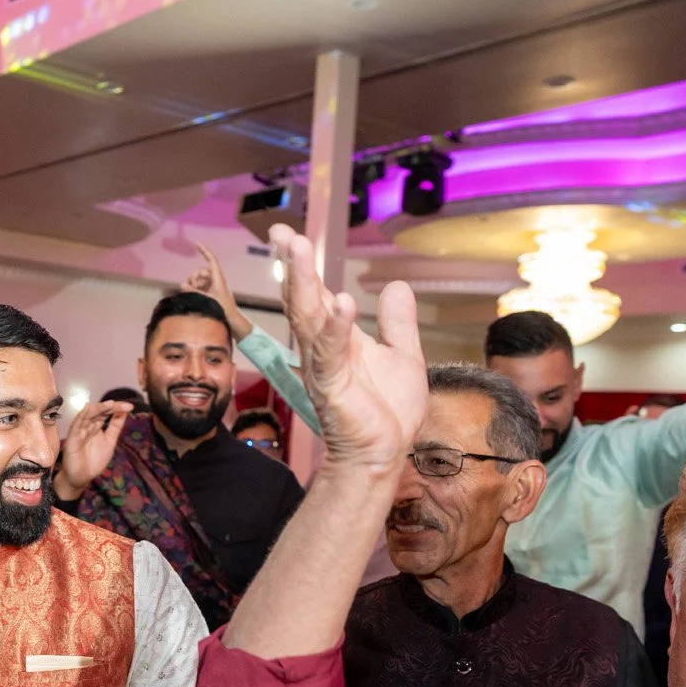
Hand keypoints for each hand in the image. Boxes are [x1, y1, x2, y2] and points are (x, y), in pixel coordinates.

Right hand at [52, 399, 131, 500]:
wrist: (81, 477)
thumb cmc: (94, 460)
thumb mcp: (109, 442)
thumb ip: (115, 427)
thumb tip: (125, 411)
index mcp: (97, 425)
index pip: (107, 413)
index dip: (117, 408)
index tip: (130, 407)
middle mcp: (88, 425)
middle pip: (99, 411)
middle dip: (111, 407)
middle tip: (125, 405)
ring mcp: (79, 430)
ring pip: (88, 415)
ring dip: (98, 408)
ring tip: (110, 403)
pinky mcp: (72, 438)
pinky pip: (76, 425)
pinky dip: (81, 416)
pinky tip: (88, 408)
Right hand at [182, 243, 254, 340]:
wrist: (231, 319)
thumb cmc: (223, 309)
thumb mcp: (207, 299)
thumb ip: (194, 292)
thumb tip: (182, 284)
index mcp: (218, 278)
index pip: (211, 260)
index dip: (204, 251)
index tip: (196, 243)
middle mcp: (215, 280)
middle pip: (201, 271)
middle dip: (194, 278)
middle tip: (191, 288)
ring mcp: (213, 286)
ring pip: (199, 279)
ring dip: (193, 285)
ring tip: (192, 294)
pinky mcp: (210, 292)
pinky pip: (200, 286)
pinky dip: (195, 289)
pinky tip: (193, 296)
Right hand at [270, 222, 424, 469]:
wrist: (384, 453)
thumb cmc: (387, 411)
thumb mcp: (403, 355)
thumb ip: (398, 322)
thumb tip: (397, 285)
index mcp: (336, 338)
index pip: (315, 293)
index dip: (300, 264)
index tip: (286, 234)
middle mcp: (322, 349)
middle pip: (302, 300)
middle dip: (293, 265)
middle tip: (282, 233)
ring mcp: (323, 367)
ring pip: (308, 319)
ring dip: (304, 284)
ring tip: (299, 249)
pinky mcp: (332, 388)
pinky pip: (330, 354)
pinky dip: (335, 328)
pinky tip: (343, 304)